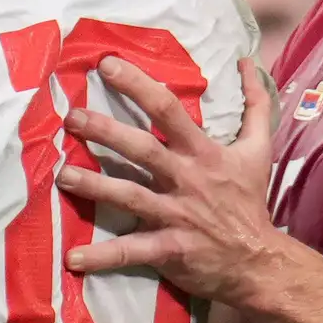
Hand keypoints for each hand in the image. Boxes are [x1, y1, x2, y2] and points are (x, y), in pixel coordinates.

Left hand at [55, 59, 288, 307]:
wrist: (259, 260)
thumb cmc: (249, 201)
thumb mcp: (259, 148)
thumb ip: (255, 104)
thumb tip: (248, 62)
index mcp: (203, 153)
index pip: (168, 110)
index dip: (138, 85)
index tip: (107, 65)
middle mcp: (186, 180)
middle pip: (142, 150)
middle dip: (106, 132)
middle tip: (72, 117)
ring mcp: (175, 215)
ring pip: (130, 197)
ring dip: (95, 187)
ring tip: (63, 176)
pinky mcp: (169, 249)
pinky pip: (131, 252)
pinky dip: (102, 257)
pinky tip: (72, 258)